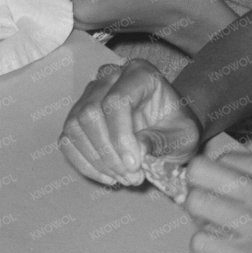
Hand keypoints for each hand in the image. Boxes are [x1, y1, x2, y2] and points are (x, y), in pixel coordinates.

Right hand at [59, 58, 201, 185]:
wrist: (166, 129)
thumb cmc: (176, 127)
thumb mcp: (184, 136)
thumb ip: (162, 140)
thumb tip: (137, 152)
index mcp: (139, 73)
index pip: (117, 102)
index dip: (121, 137)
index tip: (134, 165)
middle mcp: (108, 78)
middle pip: (91, 114)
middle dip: (108, 153)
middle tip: (130, 177)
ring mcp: (87, 96)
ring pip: (75, 127)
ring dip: (96, 161)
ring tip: (123, 179)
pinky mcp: (76, 117)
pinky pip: (67, 141)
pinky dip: (84, 164)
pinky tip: (107, 176)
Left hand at [181, 153, 251, 252]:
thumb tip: (240, 185)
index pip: (225, 157)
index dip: (217, 175)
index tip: (220, 191)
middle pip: (200, 172)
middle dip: (199, 190)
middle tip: (210, 210)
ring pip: (194, 204)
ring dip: (200, 220)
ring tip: (217, 234)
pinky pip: (200, 243)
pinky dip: (205, 251)